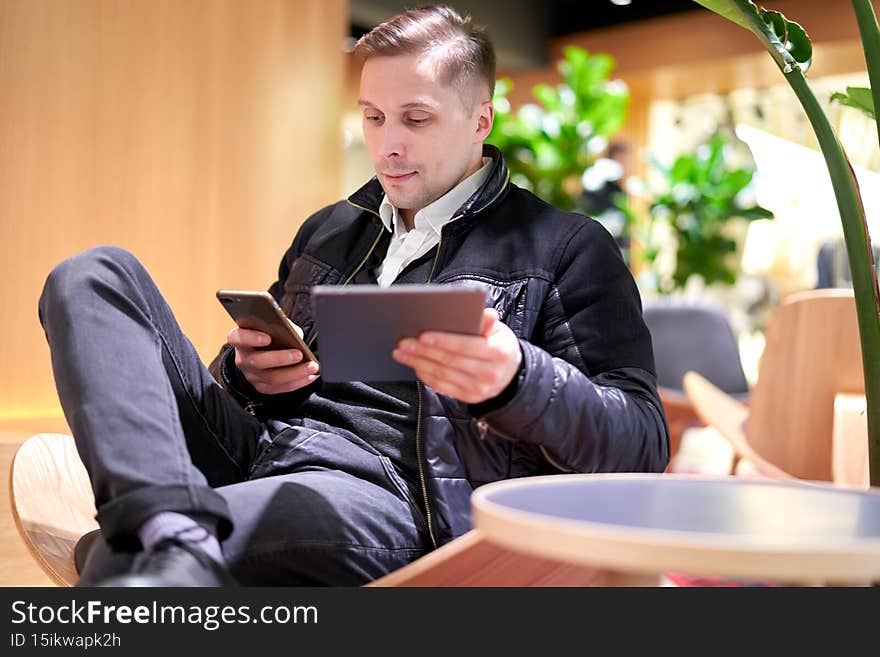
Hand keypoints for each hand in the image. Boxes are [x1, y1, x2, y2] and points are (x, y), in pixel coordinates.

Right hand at [228, 326, 318, 394]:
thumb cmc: (269, 334)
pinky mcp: (262, 387)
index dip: (251, 338)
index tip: (267, 337)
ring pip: (271, 378)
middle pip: (257, 361)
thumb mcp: (272, 325)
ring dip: (295, 373)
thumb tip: (294, 334)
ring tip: (312, 366)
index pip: (238, 338)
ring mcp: (251, 375)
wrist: (262, 351)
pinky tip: (310, 376)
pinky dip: (298, 382)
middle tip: (299, 354)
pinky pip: (280, 388)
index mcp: (241, 339)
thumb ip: (280, 327)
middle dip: (280, 358)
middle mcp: (243, 359)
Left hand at [392, 308, 521, 403]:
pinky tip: (414, 364)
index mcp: (498, 353)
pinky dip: (425, 374)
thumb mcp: (499, 331)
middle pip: (450, 361)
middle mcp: (489, 374)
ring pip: (442, 374)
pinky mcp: (468, 397)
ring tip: (402, 352)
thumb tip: (485, 313)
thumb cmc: (499, 345)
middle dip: (424, 351)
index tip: (423, 335)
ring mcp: (479, 389)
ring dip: (418, 362)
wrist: (510, 374)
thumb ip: (488, 322)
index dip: (443, 341)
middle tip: (404, 342)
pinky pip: (442, 386)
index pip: (466, 346)